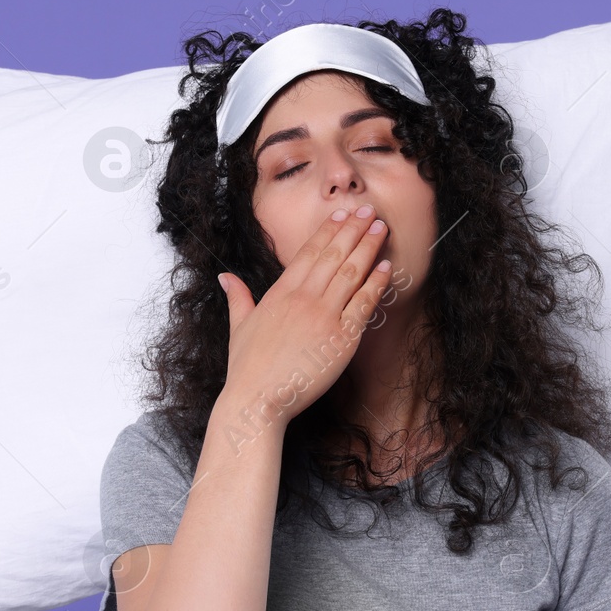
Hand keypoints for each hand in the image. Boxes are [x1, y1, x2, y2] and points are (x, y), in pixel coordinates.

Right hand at [217, 205, 392, 427]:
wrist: (257, 400)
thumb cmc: (247, 368)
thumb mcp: (238, 326)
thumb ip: (238, 297)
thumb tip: (225, 277)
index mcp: (280, 292)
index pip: (309, 252)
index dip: (328, 230)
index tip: (342, 213)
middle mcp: (303, 298)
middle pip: (334, 255)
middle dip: (353, 229)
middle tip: (370, 211)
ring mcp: (324, 317)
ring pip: (352, 273)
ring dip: (368, 247)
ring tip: (381, 228)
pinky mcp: (342, 339)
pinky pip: (364, 304)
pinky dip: (376, 283)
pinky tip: (386, 266)